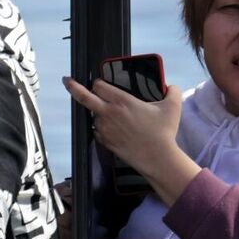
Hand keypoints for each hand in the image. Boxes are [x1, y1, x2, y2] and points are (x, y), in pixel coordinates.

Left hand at [63, 77, 199, 203]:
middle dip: (73, 87)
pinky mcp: (105, 141)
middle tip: (67, 81)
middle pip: (84, 97)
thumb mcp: (172, 106)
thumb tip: (171, 85)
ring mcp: (105, 129)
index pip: (99, 85)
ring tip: (109, 114)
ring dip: (97, 112)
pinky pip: (97, 130)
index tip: (100, 83)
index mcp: (122, 101)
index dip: (98, 82)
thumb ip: (172, 90)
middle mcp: (109, 113)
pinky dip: (101, 127)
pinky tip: (112, 128)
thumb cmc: (163, 132)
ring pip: (93, 115)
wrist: (157, 158)